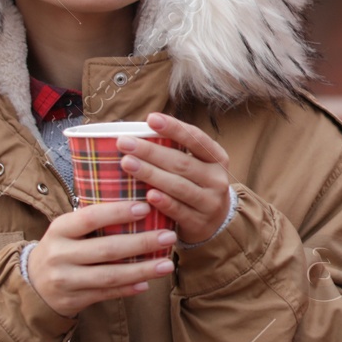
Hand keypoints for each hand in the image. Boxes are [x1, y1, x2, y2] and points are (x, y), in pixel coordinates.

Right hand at [27, 201, 178, 316]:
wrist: (31, 285)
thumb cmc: (61, 248)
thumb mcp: (67, 230)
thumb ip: (93, 220)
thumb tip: (140, 203)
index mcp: (59, 230)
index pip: (89, 218)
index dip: (117, 213)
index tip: (145, 207)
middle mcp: (59, 255)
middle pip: (106, 249)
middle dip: (141, 243)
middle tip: (169, 236)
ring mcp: (65, 280)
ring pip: (110, 276)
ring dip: (142, 270)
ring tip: (167, 264)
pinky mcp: (72, 300)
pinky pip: (106, 294)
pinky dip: (128, 289)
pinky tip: (148, 283)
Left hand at [117, 112, 232, 244]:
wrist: (216, 223)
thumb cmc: (196, 185)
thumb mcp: (196, 166)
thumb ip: (175, 151)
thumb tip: (137, 133)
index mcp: (217, 158)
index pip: (196, 138)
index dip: (174, 128)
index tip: (151, 118)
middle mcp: (217, 178)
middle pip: (181, 162)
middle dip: (151, 151)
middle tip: (124, 143)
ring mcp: (210, 202)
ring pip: (179, 186)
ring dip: (151, 174)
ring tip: (127, 163)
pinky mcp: (199, 223)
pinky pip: (179, 211)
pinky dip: (164, 202)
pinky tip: (148, 195)